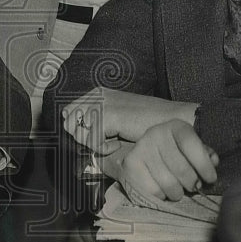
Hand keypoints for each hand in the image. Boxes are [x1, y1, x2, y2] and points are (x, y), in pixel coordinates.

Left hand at [62, 87, 198, 152]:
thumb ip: (97, 121)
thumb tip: (74, 133)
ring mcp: (102, 102)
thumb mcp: (117, 119)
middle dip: (83, 138)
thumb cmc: (148, 124)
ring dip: (93, 143)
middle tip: (103, 142)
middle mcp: (97, 94)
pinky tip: (118, 144)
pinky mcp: (108, 114)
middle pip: (68, 121)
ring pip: (77, 132)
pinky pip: (91, 141)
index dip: (79, 131)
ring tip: (113, 142)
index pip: (68, 113)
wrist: (172, 121)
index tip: (97, 139)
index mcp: (97, 93)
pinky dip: (103, 148)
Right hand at [109, 120, 218, 203]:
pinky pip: (154, 191)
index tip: (210, 179)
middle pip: (181, 169)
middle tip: (193, 186)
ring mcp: (141, 148)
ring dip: (178, 192)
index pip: (190, 143)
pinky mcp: (131, 165)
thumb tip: (213, 161)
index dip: (203, 164)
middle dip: (192, 183)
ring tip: (178, 188)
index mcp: (175, 126)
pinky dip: (162, 195)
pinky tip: (162, 188)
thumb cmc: (177, 152)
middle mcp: (155, 133)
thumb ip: (205, 155)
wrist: (146, 153)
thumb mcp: (193, 148)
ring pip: (168, 184)